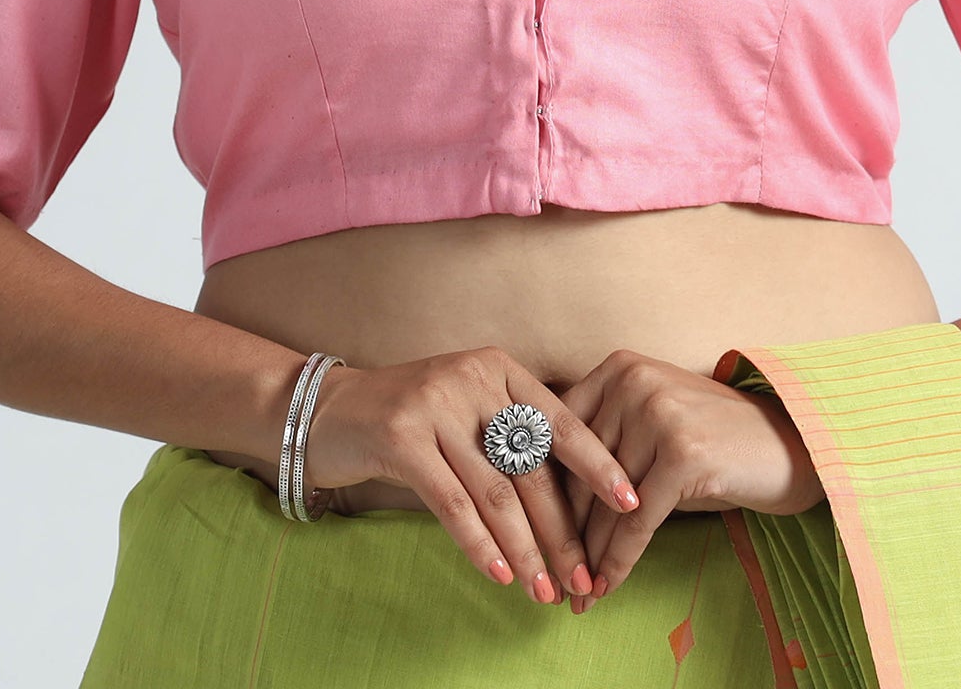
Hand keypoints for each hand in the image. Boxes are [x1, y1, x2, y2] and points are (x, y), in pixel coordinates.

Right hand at [295, 346, 644, 605]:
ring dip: (526, 549)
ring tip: (546, 590)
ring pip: (495, 491)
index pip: (560, 421)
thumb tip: (574, 503)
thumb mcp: (466, 411)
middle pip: (530, 466)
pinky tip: (501, 574)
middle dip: (562, 529)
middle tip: (584, 577)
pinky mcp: (402, 435)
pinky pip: (452, 502)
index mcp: (498, 370)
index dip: (597, 464)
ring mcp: (435, 404)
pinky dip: (480, 543)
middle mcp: (471, 379)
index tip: (630, 502)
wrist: (329, 410)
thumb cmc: (411, 419)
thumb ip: (510, 438)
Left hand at [550, 350, 824, 610]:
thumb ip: (605, 436)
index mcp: (618, 366)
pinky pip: (637, 521)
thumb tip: (544, 495)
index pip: (563, 436)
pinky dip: (619, 560)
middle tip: (553, 574)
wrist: (788, 444)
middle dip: (565, 531)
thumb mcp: (652, 418)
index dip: (546, 491)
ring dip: (590, 556)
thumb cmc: (713, 437)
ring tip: (577, 593)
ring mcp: (660, 414)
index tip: (533, 534)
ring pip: (606, 503)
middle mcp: (634, 381)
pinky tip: (608, 587)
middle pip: (581, 472)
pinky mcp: (684, 454)